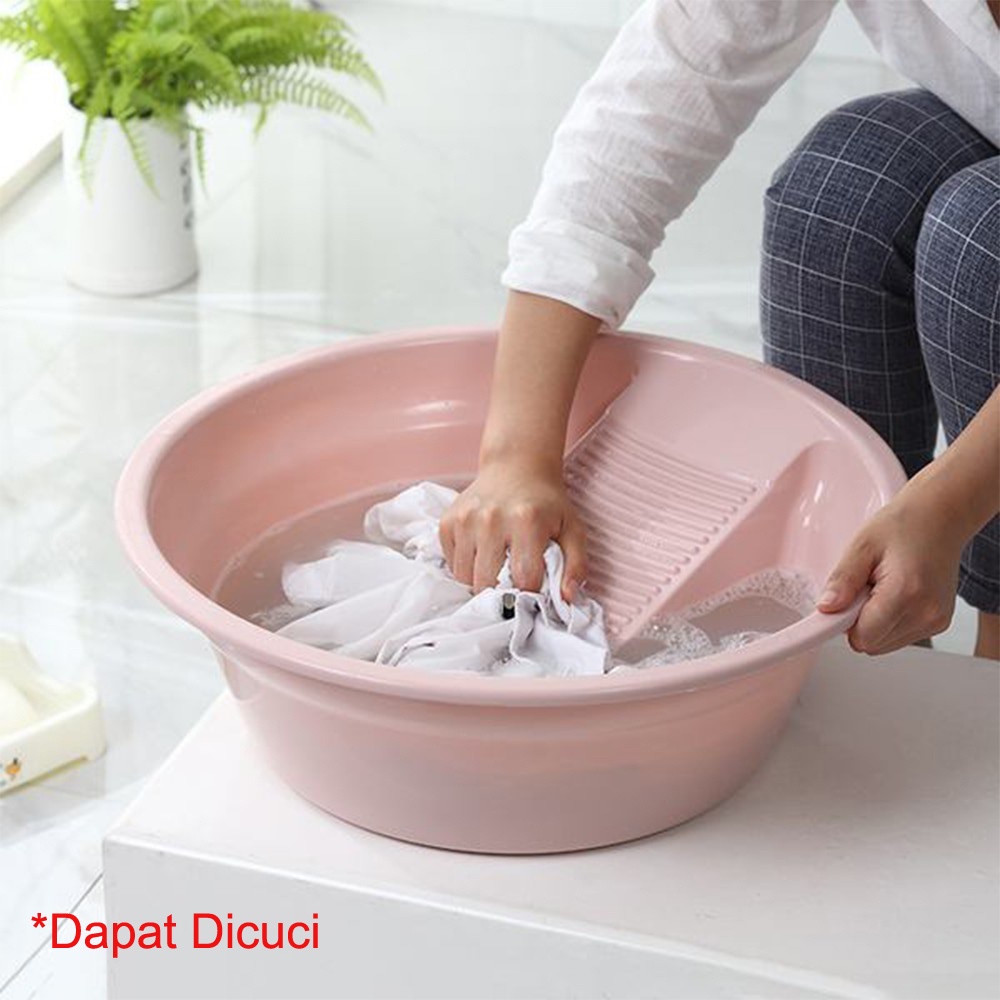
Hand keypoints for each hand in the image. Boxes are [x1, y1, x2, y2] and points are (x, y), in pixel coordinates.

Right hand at [439, 458, 586, 599]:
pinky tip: (481, 556)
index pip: (524, 579)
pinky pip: (451, 564)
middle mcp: (491, 519)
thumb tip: (567, 597)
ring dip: (480, 583)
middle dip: (502, 593)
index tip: (534, 591)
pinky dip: (465, 568)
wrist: (516, 466)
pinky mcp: (448, 522)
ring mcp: (465, 520)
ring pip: (465, 578)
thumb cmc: (546, 503)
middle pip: (488, 583)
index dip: (530, 593)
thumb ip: (576, 565)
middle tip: (512, 584)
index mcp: (526, 521)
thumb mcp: (573, 529)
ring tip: (496, 570)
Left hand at [817, 484, 963, 654]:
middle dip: (858, 621)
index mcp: (906, 593)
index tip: (839, 603)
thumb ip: (843, 580)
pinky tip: (894, 593)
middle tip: (864, 587)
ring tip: (881, 587)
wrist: (940, 517)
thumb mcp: (862, 545)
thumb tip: (826, 608)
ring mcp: (936, 621)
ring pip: (884, 643)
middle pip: (872, 645)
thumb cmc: (904, 524)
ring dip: (873, 622)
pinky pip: (898, 636)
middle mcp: (927, 613)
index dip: (843, 622)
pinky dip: (888, 620)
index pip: (863, 637)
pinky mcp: (938, 623)